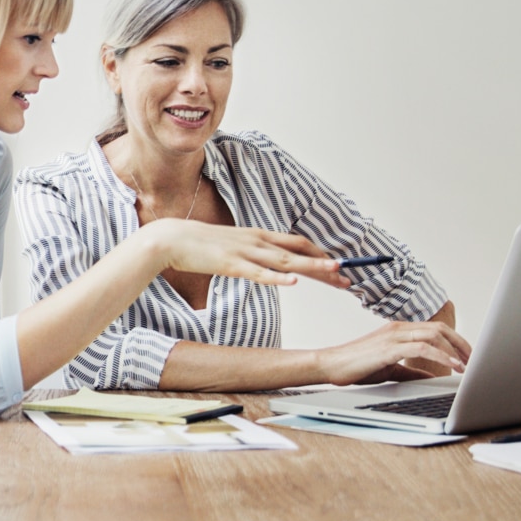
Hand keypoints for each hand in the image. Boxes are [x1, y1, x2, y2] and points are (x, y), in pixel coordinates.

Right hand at [146, 219, 350, 289]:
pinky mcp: (230, 264)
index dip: (321, 255)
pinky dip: (276, 279)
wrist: (171, 239)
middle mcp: (257, 241)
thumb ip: (252, 253)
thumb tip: (269, 264)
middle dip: (326, 265)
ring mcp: (245, 252)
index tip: (340, 267)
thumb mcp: (233, 246)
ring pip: (285, 262)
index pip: (298, 244)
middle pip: (299, 252)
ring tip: (334, 274)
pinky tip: (293, 284)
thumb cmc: (201, 245)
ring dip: (312, 268)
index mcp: (259, 236)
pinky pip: (258, 273)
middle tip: (349, 278)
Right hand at [317, 318, 472, 385]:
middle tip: (475, 360)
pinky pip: (422, 347)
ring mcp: (393, 336)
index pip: (435, 329)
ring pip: (434, 335)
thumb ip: (411, 369)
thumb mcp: (390, 368)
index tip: (469, 356)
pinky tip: (452, 366)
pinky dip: (441, 356)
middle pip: (439, 328)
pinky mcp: (389, 348)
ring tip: (467, 364)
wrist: (330, 365)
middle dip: (461, 344)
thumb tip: (431, 374)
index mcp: (399, 330)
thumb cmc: (356, 365)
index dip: (456, 341)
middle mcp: (398, 328)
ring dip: (455, 350)